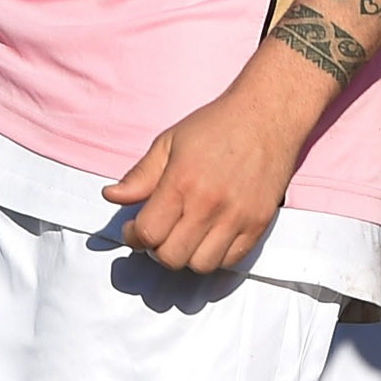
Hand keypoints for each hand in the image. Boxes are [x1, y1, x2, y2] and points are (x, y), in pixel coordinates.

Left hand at [102, 55, 312, 272]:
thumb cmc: (217, 125)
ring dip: (187, 256)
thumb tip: (111, 196)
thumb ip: (140, 175)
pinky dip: (216, 255)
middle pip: (171, 257)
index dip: (134, 236)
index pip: (148, 234)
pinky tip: (211, 235)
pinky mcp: (259, 223)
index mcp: (181, 182)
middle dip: (158, 248)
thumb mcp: (170, 142)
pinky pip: (231, 260)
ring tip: (186, 236)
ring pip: (201, 265)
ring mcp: (238, 216)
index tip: (136, 227)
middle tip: (160, 232)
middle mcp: (209, 204)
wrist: (269, 114)